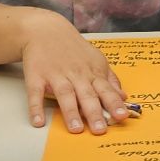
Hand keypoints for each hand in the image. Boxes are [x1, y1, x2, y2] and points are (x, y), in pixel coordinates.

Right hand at [19, 12, 130, 133]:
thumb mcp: (96, 60)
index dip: (114, 103)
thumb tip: (123, 96)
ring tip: (75, 129)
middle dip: (94, 113)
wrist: (46, 30)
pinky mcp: (36, 76)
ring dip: (70, 112)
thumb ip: (109, 79)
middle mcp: (76, 74)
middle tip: (100, 130)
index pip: (106, 90)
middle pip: (87, 95)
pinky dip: (36, 107)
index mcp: (92, 72)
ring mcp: (55, 75)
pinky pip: (36, 93)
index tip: (122, 116)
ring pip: (65, 94)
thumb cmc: (74, 49)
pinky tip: (39, 121)